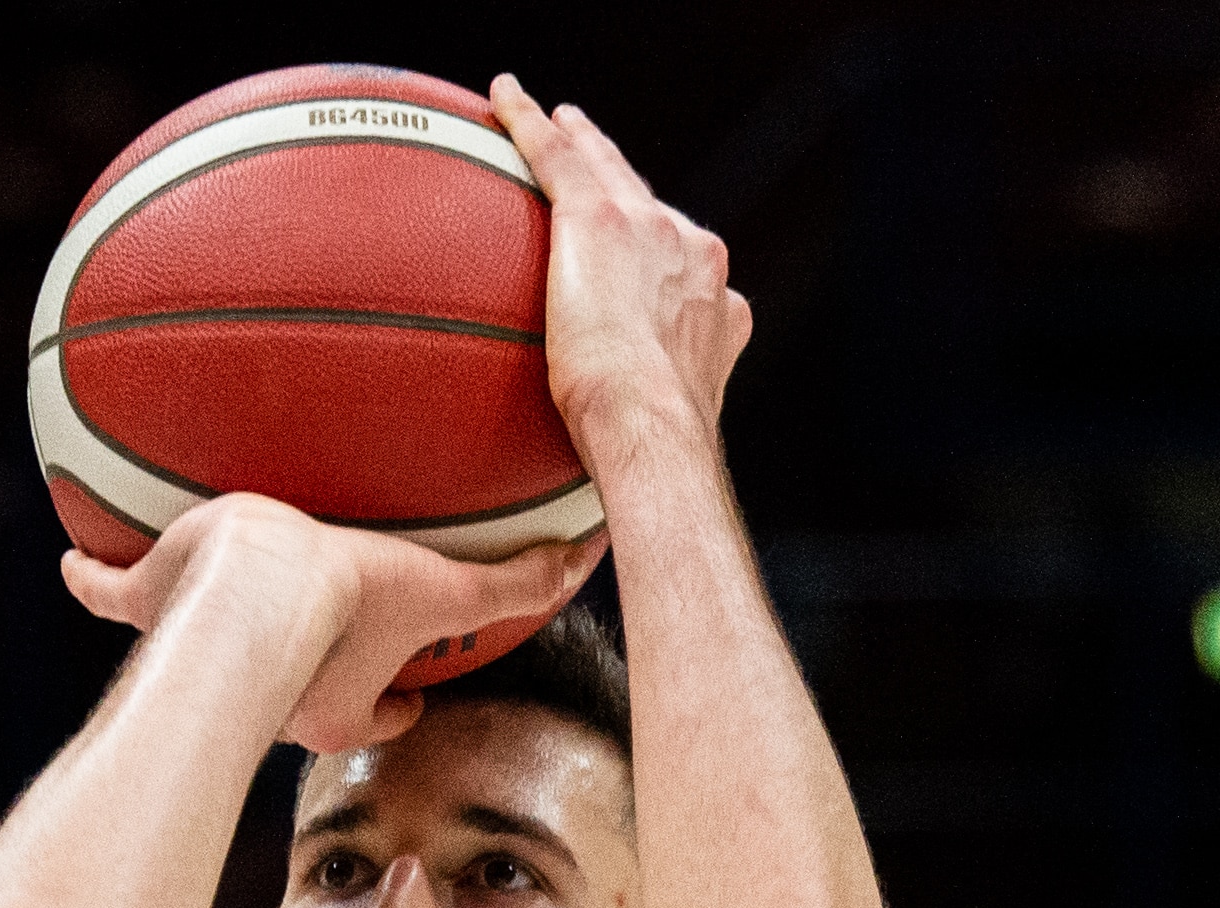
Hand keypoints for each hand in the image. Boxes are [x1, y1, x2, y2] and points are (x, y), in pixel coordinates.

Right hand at [61, 495, 602, 752]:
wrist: (256, 582)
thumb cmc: (347, 598)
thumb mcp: (443, 586)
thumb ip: (516, 583)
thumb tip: (588, 561)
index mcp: (334, 698)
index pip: (376, 712)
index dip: (395, 703)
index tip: (407, 695)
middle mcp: (267, 689)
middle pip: (294, 685)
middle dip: (305, 676)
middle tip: (308, 647)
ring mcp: (203, 647)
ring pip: (202, 643)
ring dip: (198, 632)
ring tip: (182, 602)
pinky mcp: (152, 602)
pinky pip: (114, 593)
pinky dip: (93, 582)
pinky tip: (73, 565)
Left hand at [490, 77, 752, 460]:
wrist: (652, 429)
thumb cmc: (651, 455)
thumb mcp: (662, 436)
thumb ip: (646, 429)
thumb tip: (615, 496)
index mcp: (717, 306)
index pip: (684, 264)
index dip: (664, 254)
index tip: (648, 254)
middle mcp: (695, 255)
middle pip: (652, 207)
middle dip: (627, 187)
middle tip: (597, 167)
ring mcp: (652, 229)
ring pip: (607, 168)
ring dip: (580, 142)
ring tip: (555, 121)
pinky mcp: (601, 216)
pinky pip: (556, 154)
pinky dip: (528, 122)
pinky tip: (502, 99)